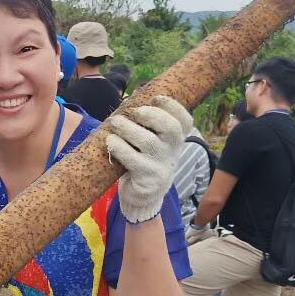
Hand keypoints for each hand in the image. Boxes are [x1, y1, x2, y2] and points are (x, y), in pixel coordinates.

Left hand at [105, 96, 192, 223]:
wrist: (144, 197)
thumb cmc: (145, 161)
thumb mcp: (153, 143)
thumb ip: (147, 125)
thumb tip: (130, 98)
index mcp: (176, 139)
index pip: (184, 120)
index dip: (172, 106)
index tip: (156, 98)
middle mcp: (172, 151)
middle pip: (170, 128)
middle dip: (151, 114)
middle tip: (134, 111)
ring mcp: (161, 166)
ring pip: (147, 141)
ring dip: (128, 128)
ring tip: (114, 122)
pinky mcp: (147, 180)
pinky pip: (132, 160)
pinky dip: (119, 148)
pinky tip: (110, 142)